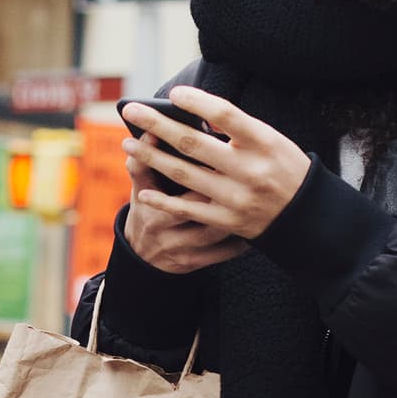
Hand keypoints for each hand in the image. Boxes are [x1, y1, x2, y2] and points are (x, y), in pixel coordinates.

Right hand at [121, 130, 246, 273]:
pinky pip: (221, 254)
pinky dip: (238, 242)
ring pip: (213, 233)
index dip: (201, 170)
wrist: (143, 254)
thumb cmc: (147, 209)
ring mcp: (179, 250)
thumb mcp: (139, 187)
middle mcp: (164, 231)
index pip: (177, 186)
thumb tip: (149, 133)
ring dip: (235, 216)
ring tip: (257, 199)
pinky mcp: (192, 263)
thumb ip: (143, 160)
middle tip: (247, 175)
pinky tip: (254, 229)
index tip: (223, 155)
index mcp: (151, 207)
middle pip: (198, 210)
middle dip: (222, 192)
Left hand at [122, 87, 310, 241]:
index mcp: (263, 142)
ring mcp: (237, 197)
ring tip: (128, 143)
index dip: (196, 101)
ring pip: (183, 174)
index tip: (173, 94)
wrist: (307, 216)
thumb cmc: (284, 169)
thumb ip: (238, 130)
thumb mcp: (271, 141)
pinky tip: (143, 190)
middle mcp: (249, 169)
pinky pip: (188, 208)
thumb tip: (194, 115)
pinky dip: (163, 200)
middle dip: (156, 125)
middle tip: (130, 111)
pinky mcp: (228, 221)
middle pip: (193, 142)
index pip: (225, 114)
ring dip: (150, 158)